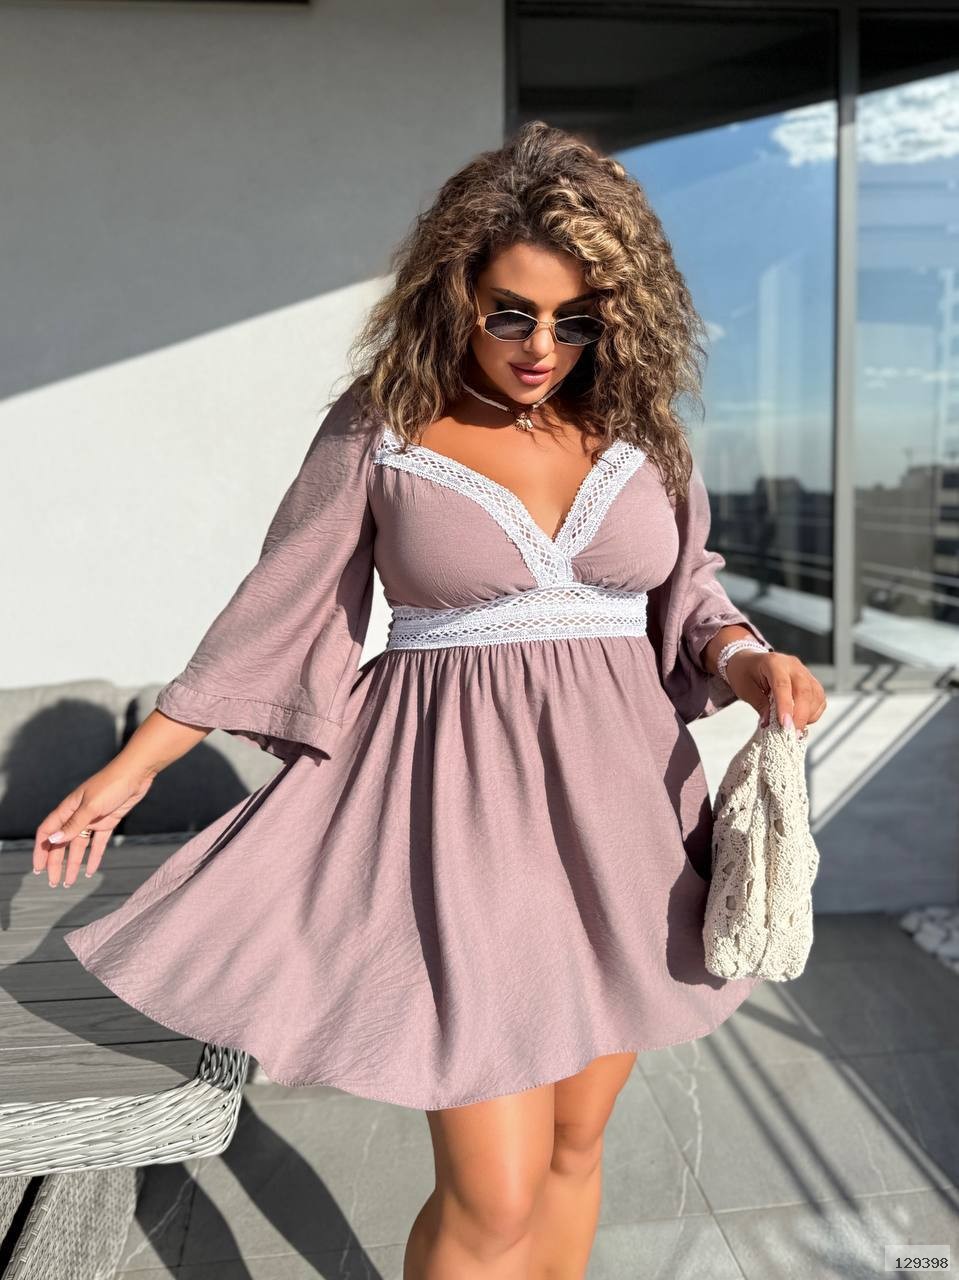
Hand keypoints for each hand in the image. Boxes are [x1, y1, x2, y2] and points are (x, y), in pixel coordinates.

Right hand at [33, 763, 158, 887]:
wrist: (136, 774)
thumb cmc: (111, 784)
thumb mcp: (91, 806)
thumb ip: (74, 824)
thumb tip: (54, 840)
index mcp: (68, 809)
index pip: (47, 831)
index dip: (41, 850)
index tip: (38, 868)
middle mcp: (77, 815)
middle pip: (62, 842)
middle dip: (56, 862)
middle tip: (53, 882)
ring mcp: (93, 819)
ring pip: (79, 846)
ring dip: (74, 863)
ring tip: (70, 882)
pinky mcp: (108, 822)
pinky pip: (98, 843)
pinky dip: (94, 857)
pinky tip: (91, 870)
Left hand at [723, 649, 826, 735]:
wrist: (750, 662)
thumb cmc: (745, 673)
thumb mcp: (744, 688)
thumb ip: (759, 704)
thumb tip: (769, 723)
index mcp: (774, 663)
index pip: (782, 685)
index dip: (785, 706)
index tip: (785, 725)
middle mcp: (793, 666)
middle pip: (804, 691)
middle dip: (800, 716)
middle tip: (792, 734)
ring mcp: (805, 673)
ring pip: (815, 696)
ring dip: (807, 716)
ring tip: (793, 728)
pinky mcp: (811, 683)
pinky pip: (819, 699)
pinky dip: (813, 713)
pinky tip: (800, 720)